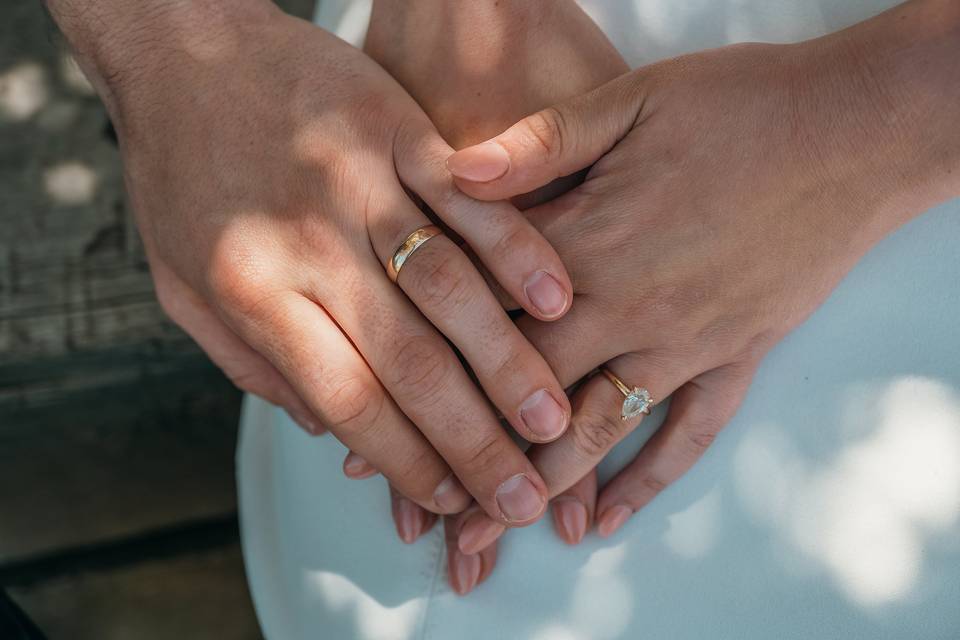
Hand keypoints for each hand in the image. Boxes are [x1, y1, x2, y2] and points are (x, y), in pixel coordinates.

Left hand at [51, 0, 580, 525]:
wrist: (186, 50)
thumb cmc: (182, 173)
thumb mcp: (180, 282)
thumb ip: (250, 362)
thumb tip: (322, 429)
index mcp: (252, 292)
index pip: (347, 400)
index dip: (405, 461)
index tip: (449, 500)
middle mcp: (310, 246)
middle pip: (408, 361)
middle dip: (472, 441)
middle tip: (519, 497)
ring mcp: (360, 184)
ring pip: (448, 288)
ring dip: (508, 361)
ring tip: (551, 419)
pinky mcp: (397, 131)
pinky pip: (467, 201)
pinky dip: (517, 250)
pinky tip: (557, 299)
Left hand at [449, 0, 959, 547]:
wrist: (856, 130)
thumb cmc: (742, 106)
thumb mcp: (632, 101)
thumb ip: (539, 142)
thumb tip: (454, 168)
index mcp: (591, 248)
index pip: (489, 326)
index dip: (428, 376)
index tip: (382, 425)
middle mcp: (631, 310)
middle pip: (533, 400)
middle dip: (478, 461)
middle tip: (435, 522)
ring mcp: (688, 341)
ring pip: (600, 431)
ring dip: (547, 487)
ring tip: (501, 535)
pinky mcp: (738, 354)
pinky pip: (690, 431)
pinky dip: (648, 478)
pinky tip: (610, 518)